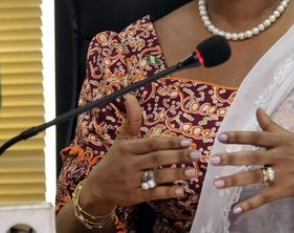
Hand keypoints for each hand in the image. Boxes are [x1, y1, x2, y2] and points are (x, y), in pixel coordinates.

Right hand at [78, 95, 200, 213]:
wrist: (97, 187)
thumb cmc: (114, 160)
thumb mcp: (121, 139)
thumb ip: (131, 120)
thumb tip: (129, 96)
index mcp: (127, 148)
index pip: (152, 143)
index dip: (170, 142)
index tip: (187, 141)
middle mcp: (129, 164)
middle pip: (157, 159)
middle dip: (178, 157)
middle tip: (197, 155)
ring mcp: (131, 181)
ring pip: (157, 177)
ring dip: (176, 174)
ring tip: (193, 172)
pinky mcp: (134, 197)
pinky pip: (154, 194)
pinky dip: (168, 193)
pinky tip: (182, 190)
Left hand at [210, 107, 293, 213]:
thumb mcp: (290, 136)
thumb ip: (271, 125)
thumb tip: (258, 108)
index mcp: (280, 141)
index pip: (255, 137)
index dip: (238, 136)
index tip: (221, 137)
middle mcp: (280, 155)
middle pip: (252, 156)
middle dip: (231, 158)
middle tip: (212, 160)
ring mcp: (283, 173)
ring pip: (255, 176)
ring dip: (235, 181)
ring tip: (217, 184)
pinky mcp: (286, 189)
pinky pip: (265, 197)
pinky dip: (250, 204)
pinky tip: (237, 209)